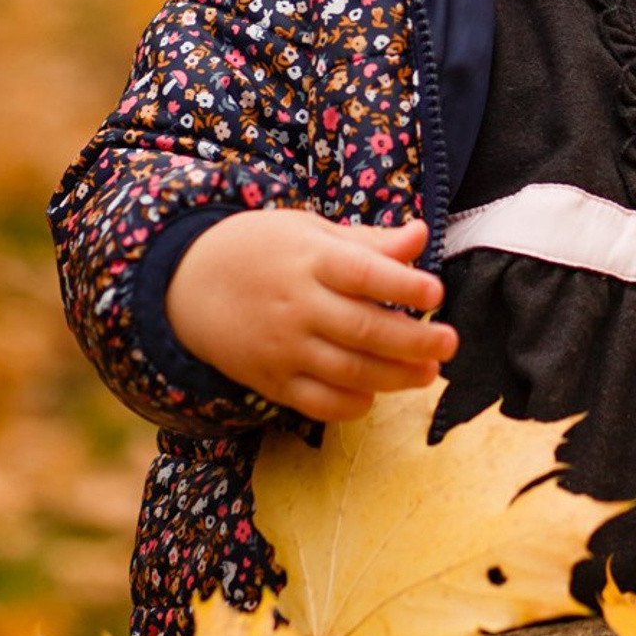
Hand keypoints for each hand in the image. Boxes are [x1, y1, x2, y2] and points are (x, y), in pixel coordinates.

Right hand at [166, 210, 456, 421]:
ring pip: (347, 370)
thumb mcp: (311, 231)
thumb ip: (368, 242)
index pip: (364, 274)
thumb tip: (421, 235)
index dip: (403, 284)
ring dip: (394, 376)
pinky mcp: (270, 380)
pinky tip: (374, 394)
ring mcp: (283, 347)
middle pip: (364, 329)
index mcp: (311, 260)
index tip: (436, 292)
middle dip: (414, 340)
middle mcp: (298, 306)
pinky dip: (350, 404)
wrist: (186, 284)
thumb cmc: (262, 248)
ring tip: (427, 373)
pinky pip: (316, 402)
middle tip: (449, 344)